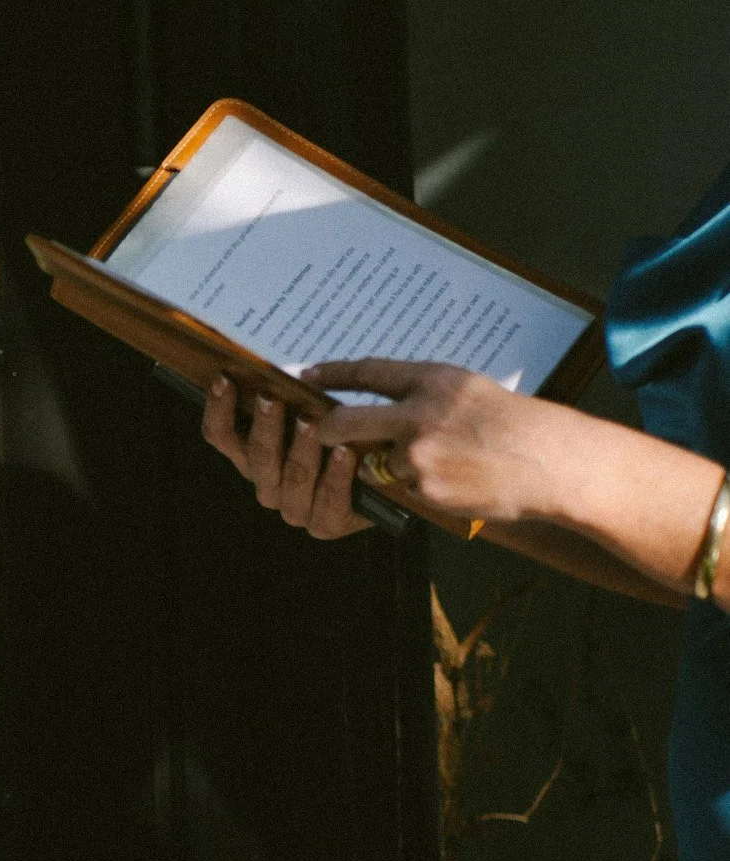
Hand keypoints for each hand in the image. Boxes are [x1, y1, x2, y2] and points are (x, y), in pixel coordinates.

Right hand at [200, 374, 368, 538]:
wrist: (381, 481)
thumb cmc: (340, 435)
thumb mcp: (310, 412)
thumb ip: (290, 398)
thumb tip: (280, 367)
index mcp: (251, 458)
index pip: (220, 435)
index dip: (217, 408)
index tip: (225, 379)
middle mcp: (266, 485)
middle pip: (255, 457)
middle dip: (263, 426)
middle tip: (271, 398)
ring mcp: (294, 508)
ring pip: (290, 477)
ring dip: (300, 448)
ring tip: (311, 421)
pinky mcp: (326, 524)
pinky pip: (326, 501)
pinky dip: (335, 476)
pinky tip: (345, 452)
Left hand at [304, 358, 567, 527]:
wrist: (554, 463)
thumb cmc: (516, 425)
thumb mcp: (468, 391)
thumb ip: (424, 395)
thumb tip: (379, 402)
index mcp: (433, 381)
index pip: (368, 372)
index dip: (333, 373)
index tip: (307, 374)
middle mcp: (419, 414)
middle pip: (347, 421)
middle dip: (326, 429)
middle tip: (318, 431)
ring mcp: (419, 454)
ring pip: (382, 462)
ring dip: (398, 466)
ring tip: (448, 463)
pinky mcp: (426, 488)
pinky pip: (407, 488)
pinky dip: (423, 487)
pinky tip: (459, 481)